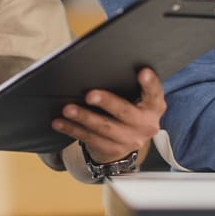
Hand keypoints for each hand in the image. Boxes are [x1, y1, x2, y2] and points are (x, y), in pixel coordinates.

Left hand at [52, 67, 166, 165]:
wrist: (126, 140)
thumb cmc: (127, 107)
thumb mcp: (134, 96)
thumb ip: (126, 84)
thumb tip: (97, 64)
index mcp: (154, 106)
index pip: (154, 92)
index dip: (149, 83)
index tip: (143, 71)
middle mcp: (146, 125)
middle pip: (125, 112)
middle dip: (107, 102)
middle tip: (90, 94)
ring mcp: (131, 140)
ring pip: (104, 128)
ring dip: (84, 117)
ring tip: (68, 109)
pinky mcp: (113, 150)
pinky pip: (90, 139)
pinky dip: (73, 129)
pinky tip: (60, 122)